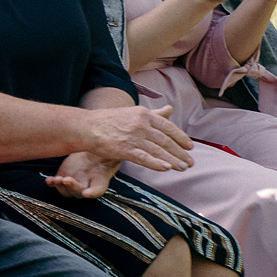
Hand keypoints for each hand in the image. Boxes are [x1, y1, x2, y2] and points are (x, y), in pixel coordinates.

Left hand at [47, 151, 119, 198]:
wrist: (90, 152)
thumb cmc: (102, 152)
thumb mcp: (108, 153)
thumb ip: (110, 154)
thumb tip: (119, 149)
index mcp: (100, 181)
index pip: (98, 190)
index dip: (92, 193)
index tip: (86, 193)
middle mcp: (86, 186)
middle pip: (79, 192)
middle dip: (72, 187)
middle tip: (67, 179)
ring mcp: (73, 183)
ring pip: (66, 192)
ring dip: (60, 187)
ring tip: (56, 179)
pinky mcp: (62, 178)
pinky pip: (56, 185)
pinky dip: (52, 184)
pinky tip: (49, 180)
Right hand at [79, 103, 193, 171]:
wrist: (86, 127)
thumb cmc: (108, 120)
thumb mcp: (132, 112)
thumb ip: (153, 113)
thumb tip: (169, 108)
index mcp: (144, 114)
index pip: (168, 127)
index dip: (181, 138)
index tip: (190, 147)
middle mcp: (141, 124)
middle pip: (166, 140)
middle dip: (180, 153)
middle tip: (189, 162)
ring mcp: (133, 137)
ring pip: (158, 150)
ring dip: (173, 160)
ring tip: (182, 167)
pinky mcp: (124, 149)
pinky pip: (144, 158)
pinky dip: (156, 164)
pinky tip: (166, 168)